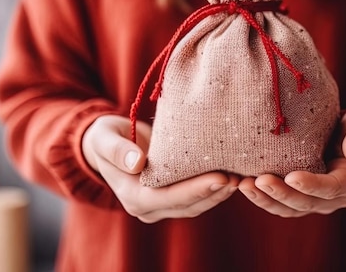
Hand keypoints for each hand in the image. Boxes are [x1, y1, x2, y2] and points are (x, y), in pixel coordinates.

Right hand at [82, 115, 238, 222]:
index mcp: (132, 196)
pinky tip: (234, 175)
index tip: (219, 178)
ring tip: (241, 177)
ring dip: (220, 193)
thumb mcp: (104, 138)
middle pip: (186, 205)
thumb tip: (137, 163)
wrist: (109, 143)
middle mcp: (148, 207)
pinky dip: (216, 188)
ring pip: (197, 204)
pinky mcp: (174, 195)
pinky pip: (198, 196)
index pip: (166, 198)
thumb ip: (117, 150)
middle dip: (213, 192)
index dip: (194, 190)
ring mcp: (163, 204)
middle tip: (238, 177)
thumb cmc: (105, 138)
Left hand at [238, 108, 345, 216]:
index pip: (330, 188)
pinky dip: (262, 197)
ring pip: (288, 208)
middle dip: (280, 194)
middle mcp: (333, 198)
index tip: (291, 176)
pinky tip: (243, 184)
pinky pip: (280, 203)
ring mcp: (316, 201)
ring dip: (265, 200)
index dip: (311, 185)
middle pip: (304, 203)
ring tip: (243, 185)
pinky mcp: (301, 196)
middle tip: (257, 180)